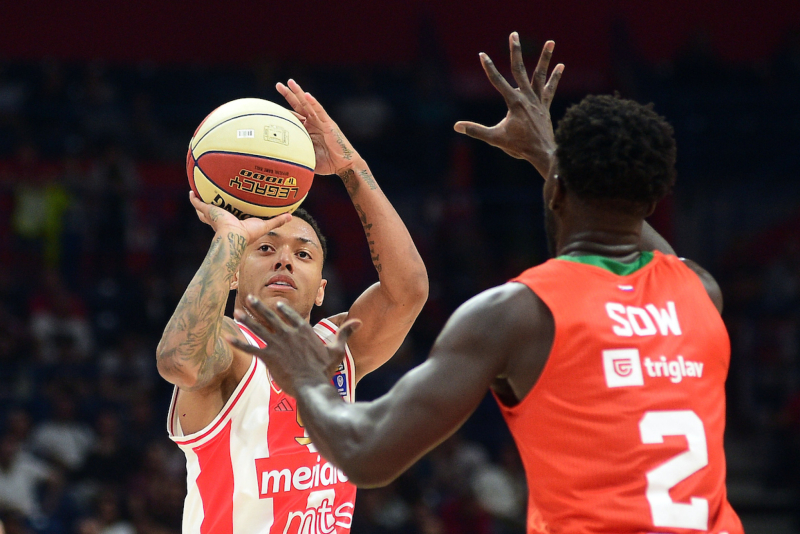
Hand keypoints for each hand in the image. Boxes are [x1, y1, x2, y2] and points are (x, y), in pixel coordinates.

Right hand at [190, 191, 290, 242]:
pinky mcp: (208, 212)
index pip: (228, 217)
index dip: (227, 213)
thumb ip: (276, 221)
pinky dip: (194, 199)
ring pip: (204, 209)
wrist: (234, 237)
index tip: (228, 207)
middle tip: (210, 199)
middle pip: (213, 214)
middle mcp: (220, 220)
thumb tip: (290, 216)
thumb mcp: (264, 225)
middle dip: (211, 208)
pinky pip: (198, 204)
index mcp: (231, 223)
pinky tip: (191, 192)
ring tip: (197, 193)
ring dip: (201, 202)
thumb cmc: (247, 235)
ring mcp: (213, 216)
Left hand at [228, 296, 361, 396]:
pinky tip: (227, 337)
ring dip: (247, 319)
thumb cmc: (325, 370)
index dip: (281, 310)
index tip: (275, 304)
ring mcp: (277, 344)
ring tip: (238, 311)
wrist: (312, 385)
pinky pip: (250, 347)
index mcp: (303, 331)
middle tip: (249, 298)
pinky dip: (238, 342)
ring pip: (259, 328)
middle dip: (259, 307)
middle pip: (271, 317)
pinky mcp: (268, 356)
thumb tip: (359, 322)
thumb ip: (344, 333)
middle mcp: (288, 333)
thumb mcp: (337, 350)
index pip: (290, 316)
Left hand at [276, 79, 359, 175]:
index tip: (270, 106)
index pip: (293, 117)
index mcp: (307, 130)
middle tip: (278, 85)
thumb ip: (295, 153)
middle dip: (288, 94)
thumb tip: (278, 157)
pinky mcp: (329, 124)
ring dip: (299, 93)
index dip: (282, 111)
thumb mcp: (306, 157)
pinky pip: (320, 111)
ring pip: (308, 104)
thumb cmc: (326, 163)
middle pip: (299, 105)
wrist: (343, 166)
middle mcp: (313, 123)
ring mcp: (321, 122)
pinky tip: (306, 95)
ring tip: (290, 82)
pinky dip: (313, 103)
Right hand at [454, 33, 563, 178]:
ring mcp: (537, 101)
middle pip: (520, 69)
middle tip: (514, 35)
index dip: (489, 67)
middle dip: (516, 51)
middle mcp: (527, 97)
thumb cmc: (518, 147)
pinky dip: (554, 77)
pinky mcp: (544, 106)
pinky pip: (549, 88)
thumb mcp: (495, 138)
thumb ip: (475, 131)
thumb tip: (456, 126)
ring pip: (539, 75)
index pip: (497, 81)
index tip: (482, 54)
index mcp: (514, 103)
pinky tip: (560, 65)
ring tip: (551, 41)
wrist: (542, 153)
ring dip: (545, 57)